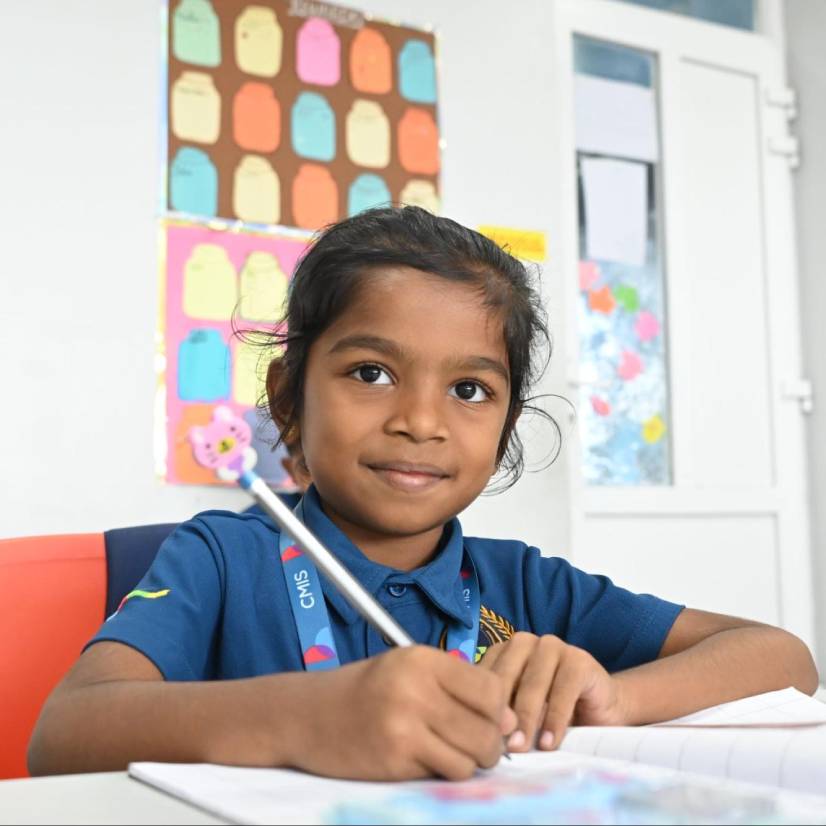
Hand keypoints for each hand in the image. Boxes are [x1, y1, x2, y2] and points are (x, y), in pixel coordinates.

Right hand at [290, 646, 515, 780]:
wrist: (308, 714)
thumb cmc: (367, 691)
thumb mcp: (410, 671)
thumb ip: (458, 688)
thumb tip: (510, 720)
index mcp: (422, 660)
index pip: (490, 689)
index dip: (498, 709)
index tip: (487, 718)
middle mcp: (415, 689)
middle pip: (487, 729)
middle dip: (490, 744)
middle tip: (477, 746)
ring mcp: (403, 726)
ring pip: (471, 758)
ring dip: (469, 762)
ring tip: (451, 753)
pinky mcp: (394, 759)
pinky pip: (444, 773)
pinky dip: (443, 772)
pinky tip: (425, 760)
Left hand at [478, 632, 627, 751]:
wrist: (601, 707)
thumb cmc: (552, 711)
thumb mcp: (521, 711)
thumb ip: (505, 713)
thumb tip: (484, 733)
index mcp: (504, 650)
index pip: (485, 675)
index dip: (481, 705)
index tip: (477, 734)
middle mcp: (525, 642)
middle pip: (506, 677)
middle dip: (502, 713)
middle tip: (498, 745)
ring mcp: (553, 646)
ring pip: (533, 684)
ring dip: (526, 718)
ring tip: (521, 747)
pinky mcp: (579, 659)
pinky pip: (563, 691)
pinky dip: (554, 719)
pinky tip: (548, 743)